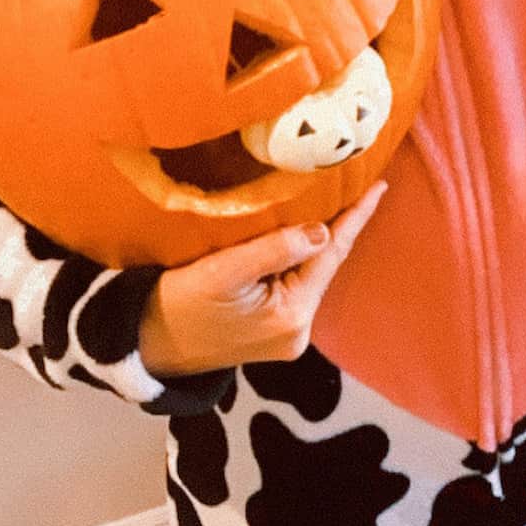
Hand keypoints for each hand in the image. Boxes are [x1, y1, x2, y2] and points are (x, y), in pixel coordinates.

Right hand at [138, 182, 385, 376]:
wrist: (146, 344)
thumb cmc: (177, 304)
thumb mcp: (221, 270)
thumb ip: (274, 249)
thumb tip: (322, 230)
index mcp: (291, 316)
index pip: (331, 255)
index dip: (355, 218)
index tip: (380, 186)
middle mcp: (297, 332)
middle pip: (325, 266)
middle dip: (341, 225)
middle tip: (361, 181)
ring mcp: (287, 336)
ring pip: (312, 274)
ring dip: (321, 239)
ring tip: (339, 199)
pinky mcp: (273, 333)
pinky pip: (296, 284)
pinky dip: (301, 257)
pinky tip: (306, 232)